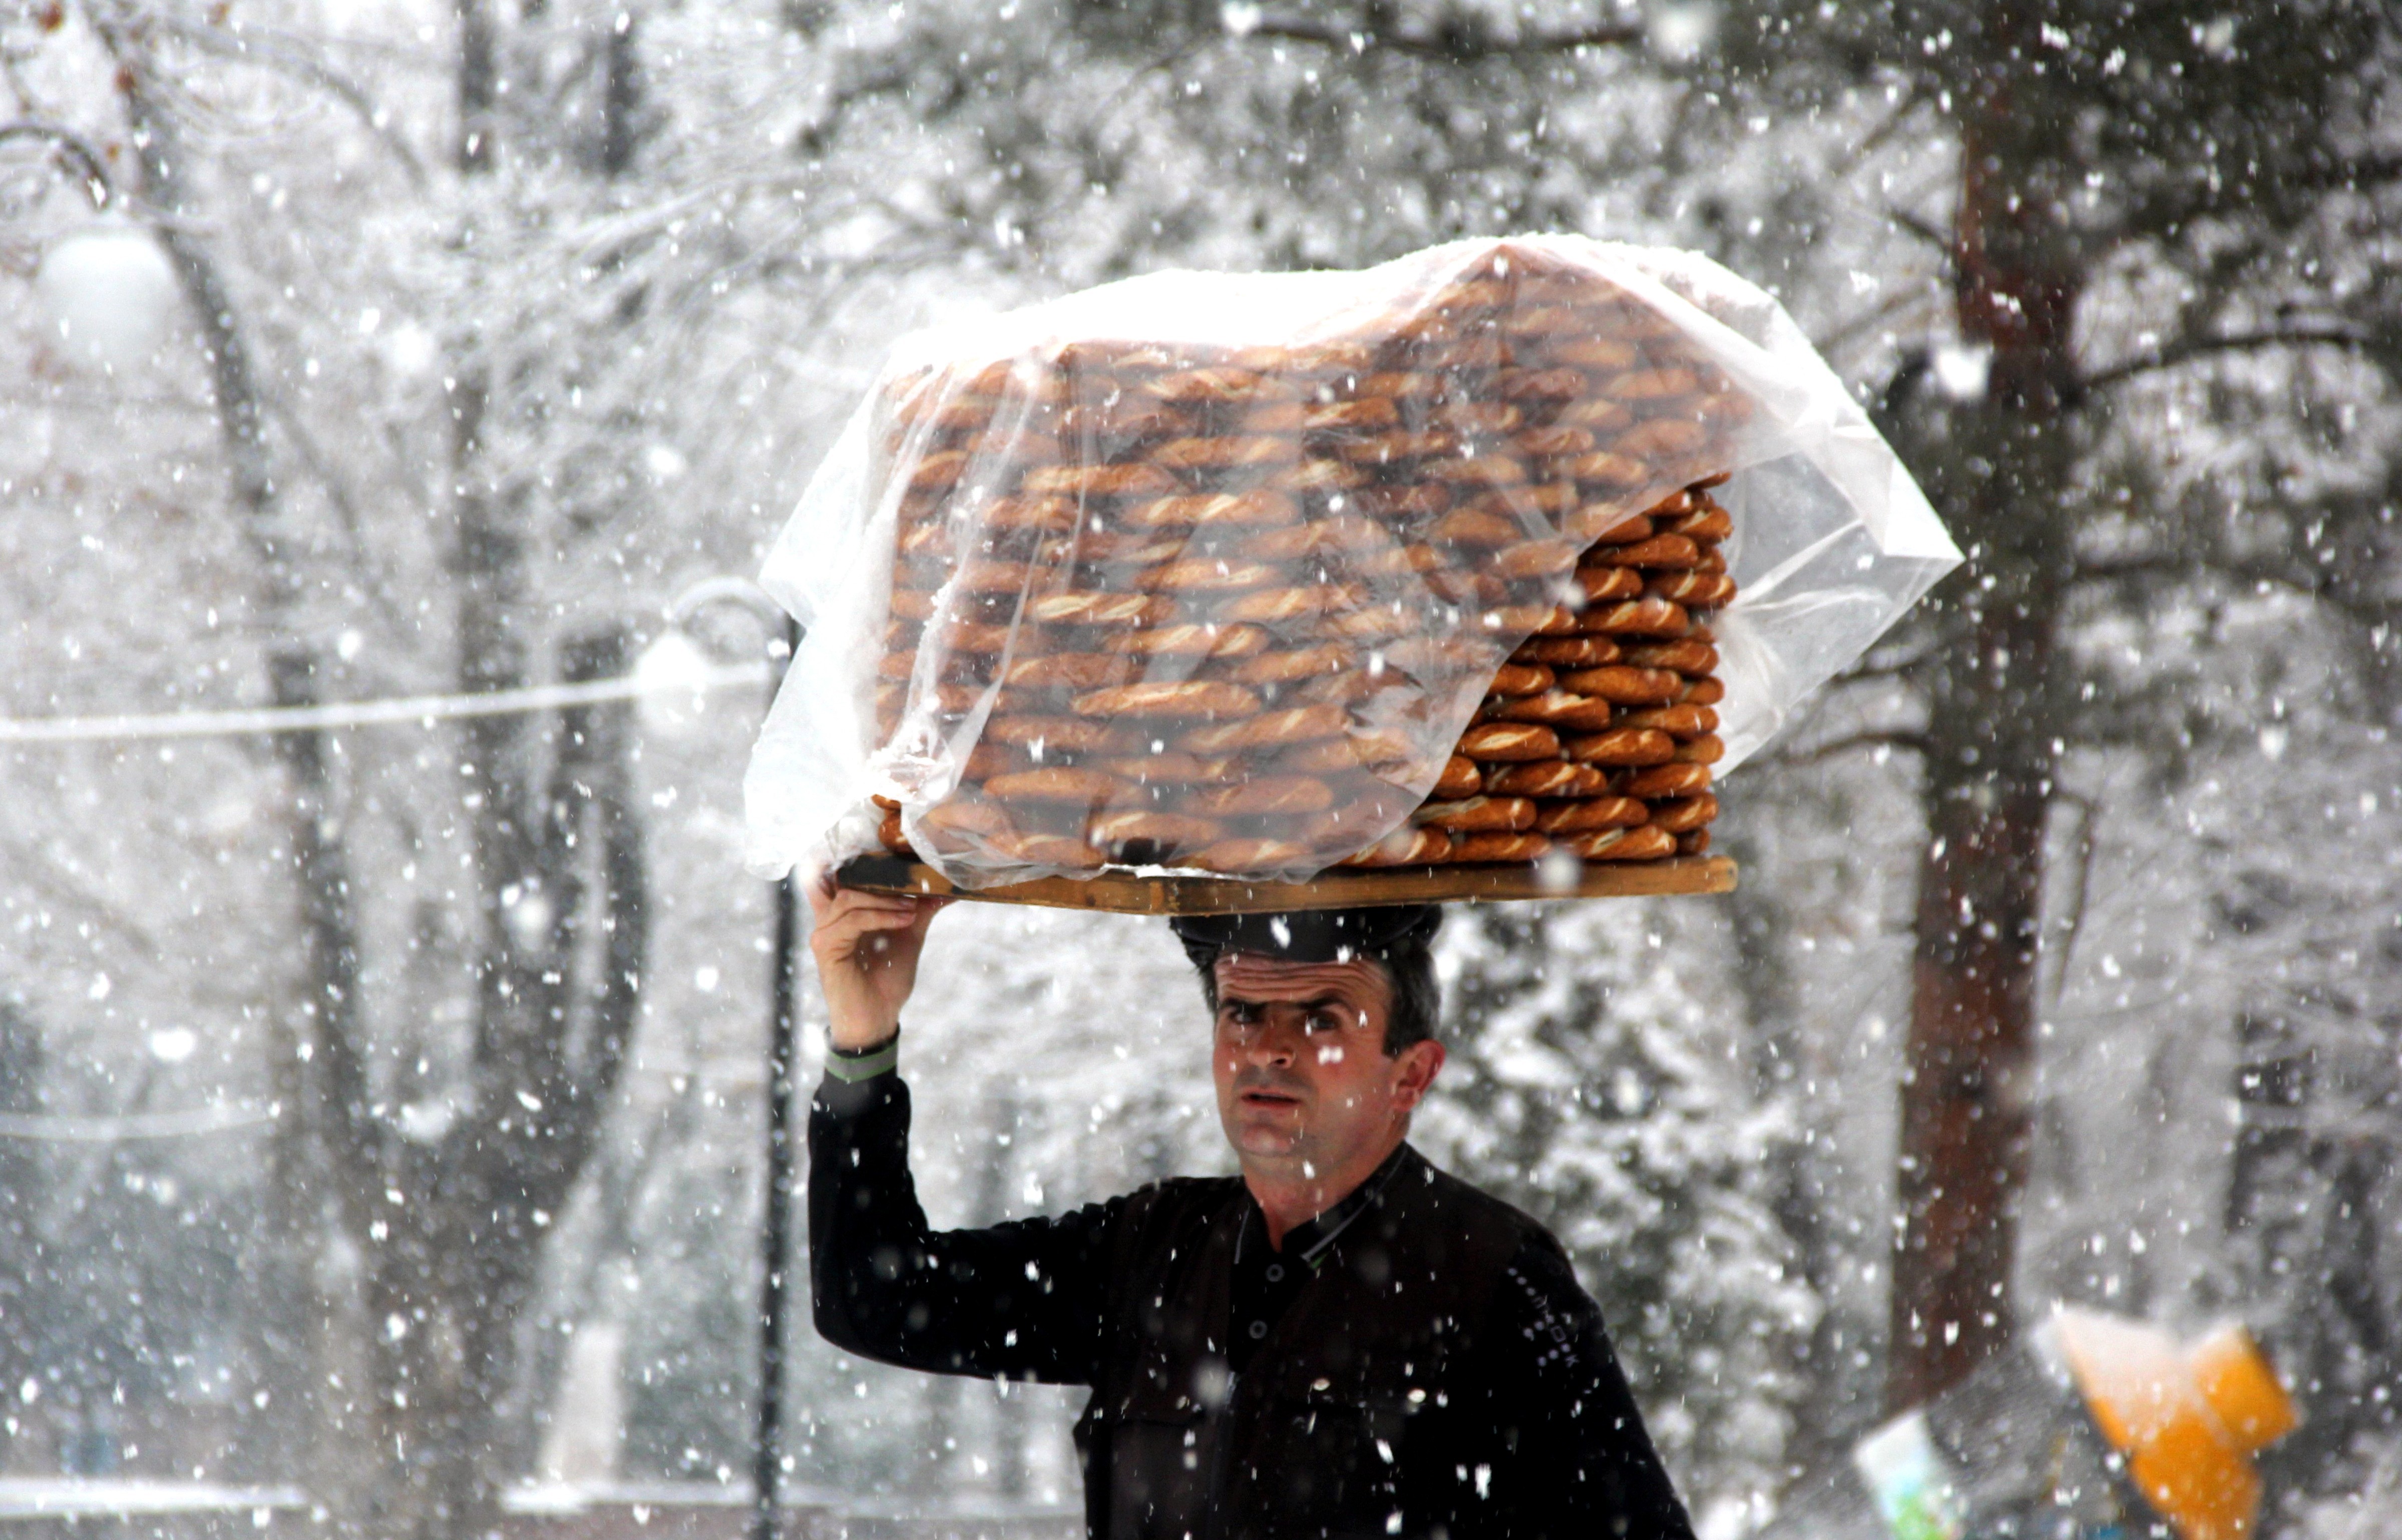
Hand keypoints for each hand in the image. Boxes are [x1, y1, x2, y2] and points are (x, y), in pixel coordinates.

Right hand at [808, 871, 947, 1049]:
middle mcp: (827, 917)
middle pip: (846, 880)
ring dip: (886, 900)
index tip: (892, 854)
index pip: (836, 872)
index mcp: (842, 911)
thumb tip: (946, 888)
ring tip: (912, 909)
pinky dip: (881, 916)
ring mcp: (823, 931)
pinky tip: (903, 920)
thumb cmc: (888, 977)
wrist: (878, 1017)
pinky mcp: (825, 947)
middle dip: (882, 879)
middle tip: (915, 887)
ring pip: (850, 898)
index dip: (857, 858)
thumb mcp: (908, 935)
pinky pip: (853, 920)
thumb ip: (919, 909)